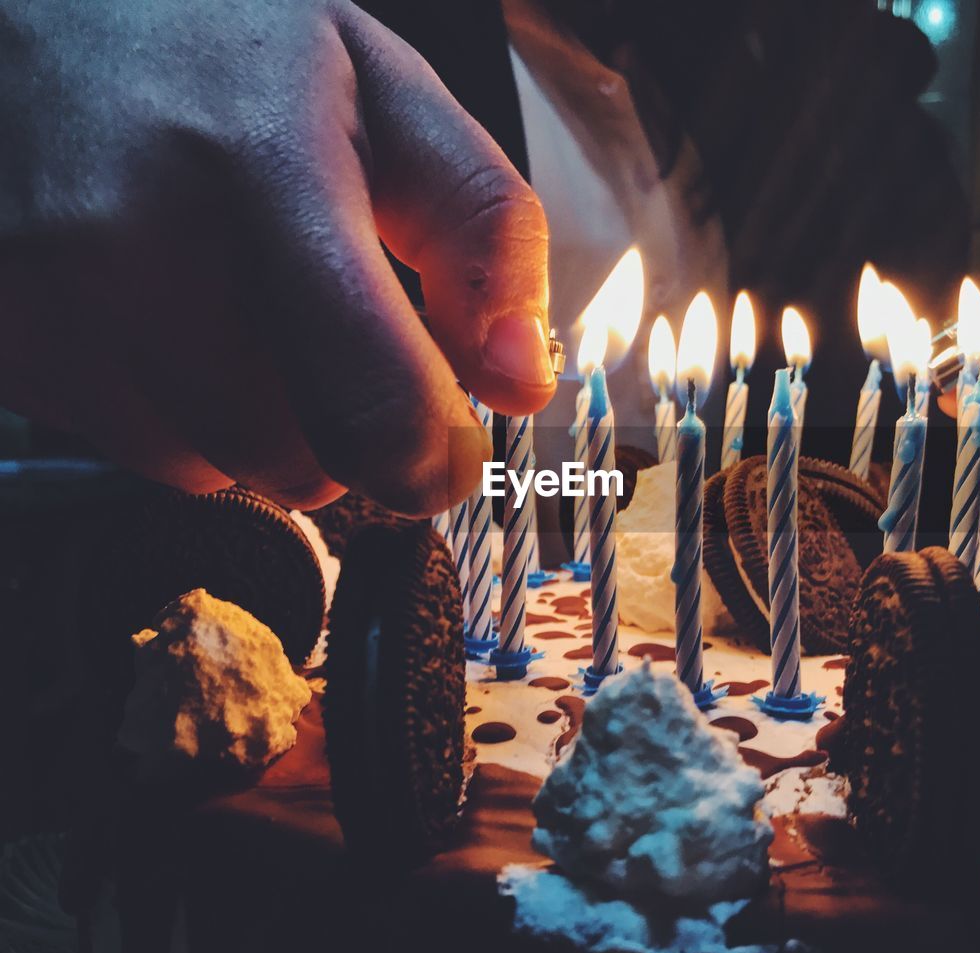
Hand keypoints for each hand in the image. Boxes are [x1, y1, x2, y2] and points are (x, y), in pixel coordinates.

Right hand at [0, 0, 553, 514]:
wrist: (31, 14)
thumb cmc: (231, 51)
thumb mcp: (391, 97)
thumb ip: (487, 233)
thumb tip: (522, 383)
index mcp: (268, 176)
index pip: (371, 402)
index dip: (433, 457)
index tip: (451, 447)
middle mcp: (145, 252)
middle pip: (302, 465)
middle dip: (352, 431)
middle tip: (338, 335)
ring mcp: (59, 306)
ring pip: (223, 472)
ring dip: (268, 425)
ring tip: (246, 307)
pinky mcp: (13, 344)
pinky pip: (143, 451)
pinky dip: (187, 414)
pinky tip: (177, 320)